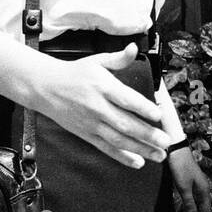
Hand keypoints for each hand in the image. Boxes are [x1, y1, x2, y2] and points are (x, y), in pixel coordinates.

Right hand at [32, 44, 169, 167]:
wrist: (45, 87)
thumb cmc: (75, 73)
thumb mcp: (97, 61)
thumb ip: (118, 59)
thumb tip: (134, 49)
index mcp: (103, 87)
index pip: (125, 99)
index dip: (142, 108)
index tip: (158, 115)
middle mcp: (97, 107)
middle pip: (125, 124)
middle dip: (147, 135)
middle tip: (166, 142)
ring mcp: (91, 123)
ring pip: (118, 139)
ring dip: (140, 149)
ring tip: (159, 155)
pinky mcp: (86, 134)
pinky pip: (105, 148)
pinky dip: (121, 156)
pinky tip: (137, 162)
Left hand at [168, 147, 211, 211]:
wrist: (175, 150)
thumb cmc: (181, 167)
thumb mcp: (183, 188)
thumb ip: (189, 205)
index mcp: (204, 191)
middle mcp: (201, 190)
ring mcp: (195, 188)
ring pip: (192, 207)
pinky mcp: (187, 185)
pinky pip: (187, 202)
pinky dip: (181, 210)